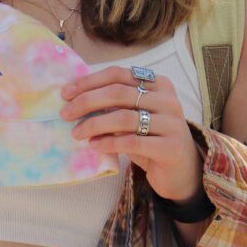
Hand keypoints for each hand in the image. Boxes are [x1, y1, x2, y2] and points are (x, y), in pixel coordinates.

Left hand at [60, 65, 203, 203]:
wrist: (181, 172)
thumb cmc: (151, 139)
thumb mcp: (134, 116)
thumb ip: (114, 104)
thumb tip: (74, 97)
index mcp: (158, 84)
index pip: (118, 74)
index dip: (89, 81)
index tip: (66, 93)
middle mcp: (168, 99)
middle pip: (118, 93)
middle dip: (86, 102)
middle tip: (65, 114)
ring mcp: (172, 123)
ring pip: (124, 117)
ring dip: (94, 124)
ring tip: (76, 133)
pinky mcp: (170, 148)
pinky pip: (132, 142)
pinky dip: (108, 143)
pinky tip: (93, 145)